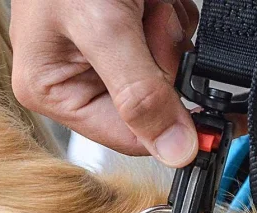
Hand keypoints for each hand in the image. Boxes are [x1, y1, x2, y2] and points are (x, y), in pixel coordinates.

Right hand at [10, 0, 198, 166]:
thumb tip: (175, 152)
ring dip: (170, 35)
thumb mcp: (103, 26)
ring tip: (146, 1)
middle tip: (149, 20)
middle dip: (164, 63)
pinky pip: (170, 42)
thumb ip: (139, 93)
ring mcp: (106, 56)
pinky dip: (173, 17)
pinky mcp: (128, 32)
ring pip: (166, 74)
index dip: (168, 126)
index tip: (202, 111)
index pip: (127, 137)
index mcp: (54, 90)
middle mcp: (78, 78)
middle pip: (151, 105)